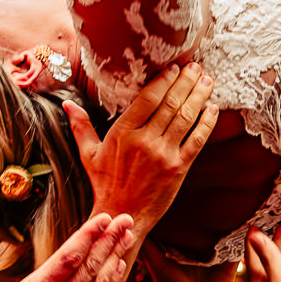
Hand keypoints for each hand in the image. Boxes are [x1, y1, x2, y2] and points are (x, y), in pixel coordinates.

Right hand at [67, 64, 217, 250]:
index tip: (174, 68)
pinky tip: (212, 109)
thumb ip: (81, 126)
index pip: (147, 98)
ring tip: (207, 80)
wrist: (122, 215)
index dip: (163, 80)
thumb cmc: (105, 183)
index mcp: (122, 133)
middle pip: (170, 103)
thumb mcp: (89, 154)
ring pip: (185, 117)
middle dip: (186, 81)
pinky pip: (197, 140)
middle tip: (196, 66)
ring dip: (199, 95)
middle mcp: (144, 141)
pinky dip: (206, 123)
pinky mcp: (179, 168)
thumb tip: (67, 105)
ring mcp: (163, 154)